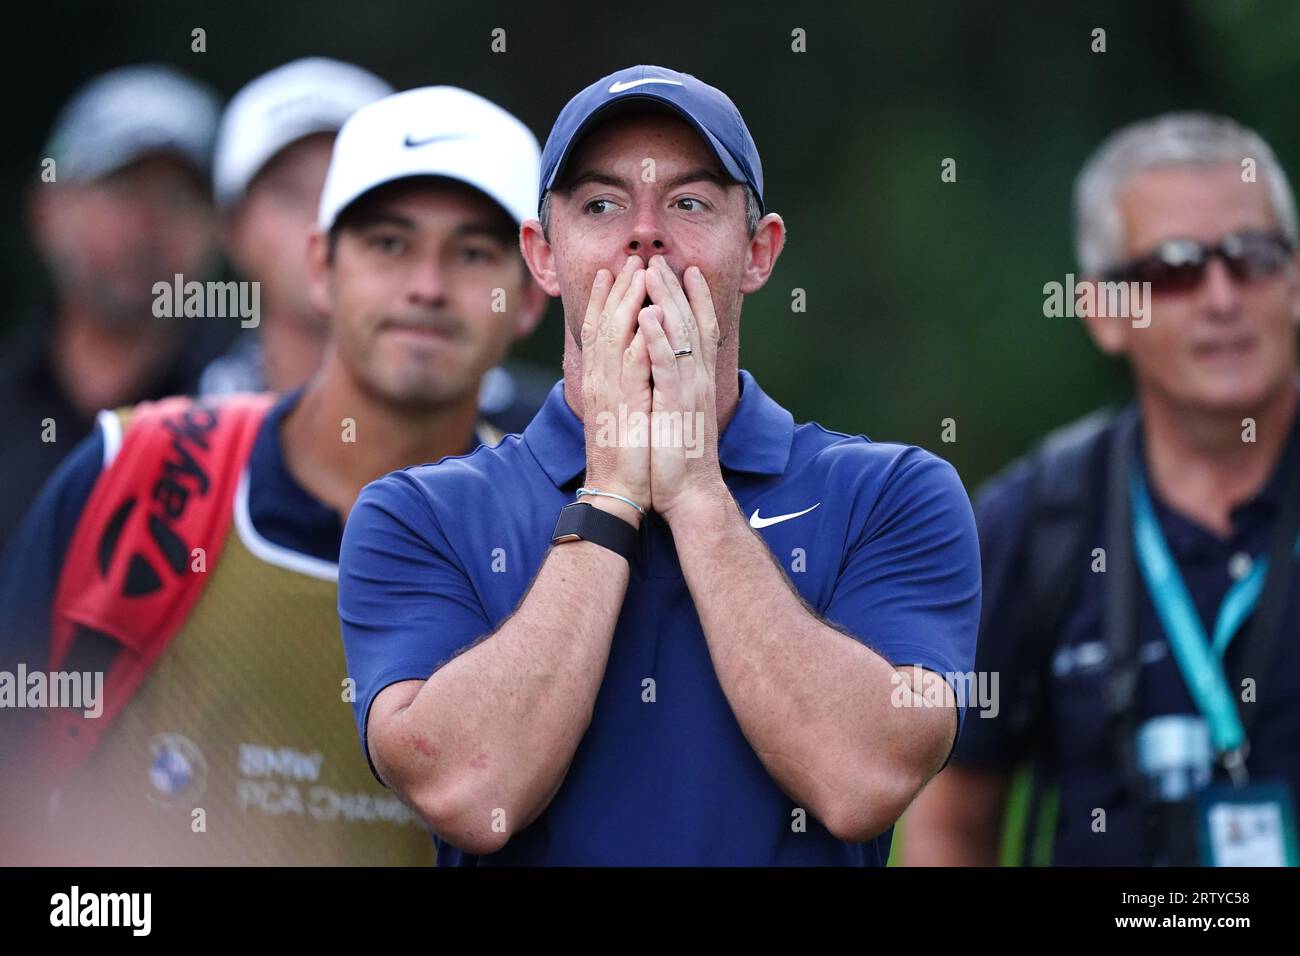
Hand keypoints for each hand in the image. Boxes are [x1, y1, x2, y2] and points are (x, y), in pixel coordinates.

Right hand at [580, 254, 651, 525]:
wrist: (617, 491)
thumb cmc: (622, 455)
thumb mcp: (620, 411)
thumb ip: (621, 383)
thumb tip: (630, 359)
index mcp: (598, 381)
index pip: (597, 331)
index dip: (603, 298)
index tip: (613, 271)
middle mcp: (599, 381)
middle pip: (603, 324)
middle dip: (617, 289)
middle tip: (630, 259)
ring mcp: (610, 393)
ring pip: (616, 337)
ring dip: (628, 303)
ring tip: (640, 274)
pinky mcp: (626, 407)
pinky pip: (632, 366)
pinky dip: (641, 338)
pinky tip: (650, 316)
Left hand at [639, 255, 724, 523]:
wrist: (689, 492)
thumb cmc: (678, 455)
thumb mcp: (675, 411)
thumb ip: (674, 385)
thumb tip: (664, 366)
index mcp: (696, 379)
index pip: (698, 328)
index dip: (693, 297)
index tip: (683, 269)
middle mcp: (697, 378)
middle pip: (690, 322)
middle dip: (676, 288)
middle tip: (661, 258)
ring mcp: (689, 390)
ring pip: (680, 336)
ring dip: (668, 301)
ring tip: (653, 272)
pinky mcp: (677, 406)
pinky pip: (667, 366)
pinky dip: (658, 340)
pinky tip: (648, 316)